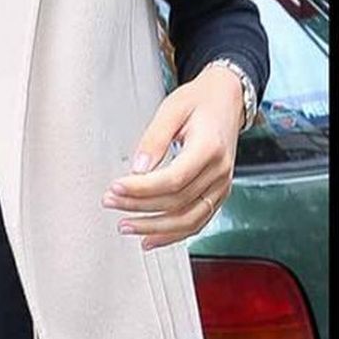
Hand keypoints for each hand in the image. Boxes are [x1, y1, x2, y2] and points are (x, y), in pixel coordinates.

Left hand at [101, 63, 244, 249]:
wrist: (227, 99)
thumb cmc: (200, 101)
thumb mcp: (172, 109)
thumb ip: (155, 139)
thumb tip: (138, 169)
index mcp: (210, 147)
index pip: (174, 179)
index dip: (142, 188)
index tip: (116, 187)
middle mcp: (219, 171)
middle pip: (177, 201)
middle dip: (139, 206)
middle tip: (110, 201)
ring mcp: (221, 185)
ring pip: (188, 220)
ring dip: (154, 228)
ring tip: (125, 225)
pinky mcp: (218, 194)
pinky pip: (197, 222)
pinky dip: (172, 235)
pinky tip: (150, 239)